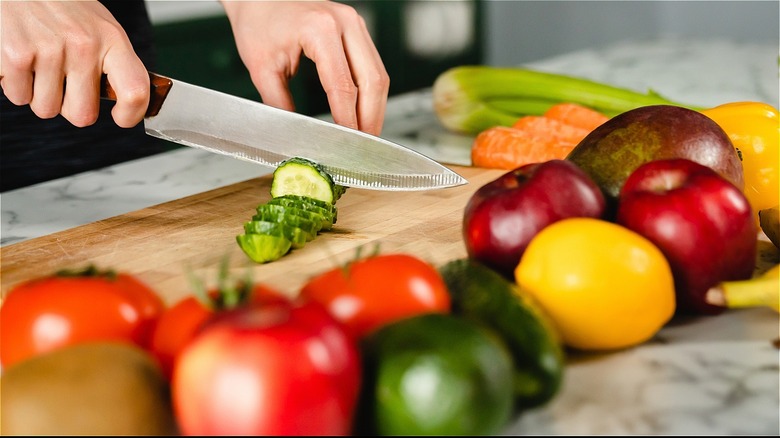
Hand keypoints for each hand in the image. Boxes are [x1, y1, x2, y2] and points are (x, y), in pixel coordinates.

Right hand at [0, 0, 148, 127]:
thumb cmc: (61, 6)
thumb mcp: (100, 26)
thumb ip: (113, 63)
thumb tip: (129, 102)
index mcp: (112, 39)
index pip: (135, 91)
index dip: (131, 115)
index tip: (121, 118)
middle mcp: (83, 45)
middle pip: (83, 115)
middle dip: (70, 107)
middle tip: (63, 83)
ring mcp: (49, 50)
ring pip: (46, 109)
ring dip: (40, 95)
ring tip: (39, 64)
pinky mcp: (16, 55)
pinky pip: (18, 97)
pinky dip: (16, 84)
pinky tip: (21, 59)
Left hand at [220, 0, 389, 135]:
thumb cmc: (258, 23)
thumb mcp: (262, 68)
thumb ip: (279, 104)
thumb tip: (297, 135)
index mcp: (320, 29)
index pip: (343, 86)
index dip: (347, 119)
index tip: (346, 143)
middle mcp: (345, 23)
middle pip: (373, 81)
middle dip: (370, 118)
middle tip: (362, 145)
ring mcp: (355, 24)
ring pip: (379, 75)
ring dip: (375, 108)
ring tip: (364, 134)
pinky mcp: (357, 30)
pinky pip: (373, 66)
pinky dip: (370, 93)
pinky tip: (363, 112)